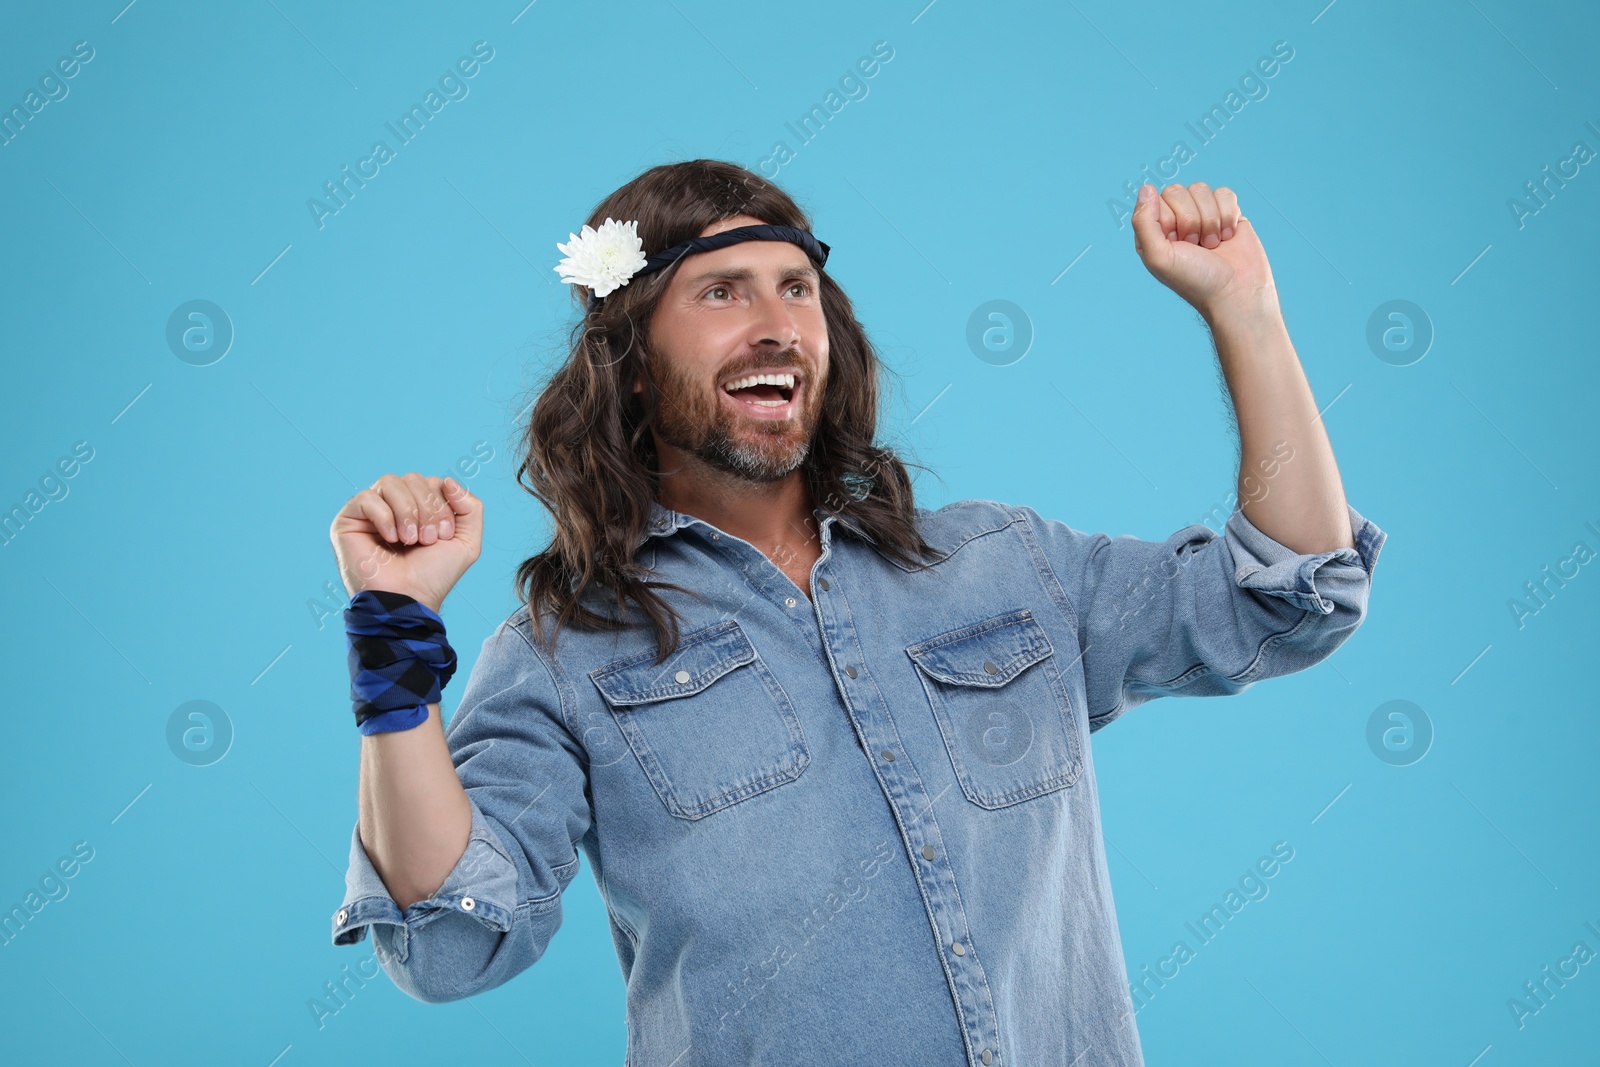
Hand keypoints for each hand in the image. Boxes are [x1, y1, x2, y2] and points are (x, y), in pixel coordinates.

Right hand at [330, 473, 482, 612]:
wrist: (409, 599)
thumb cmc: (433, 575)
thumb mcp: (466, 542)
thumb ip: (471, 507)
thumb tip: (448, 481)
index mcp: (419, 508)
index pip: (432, 482)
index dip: (442, 504)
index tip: (443, 535)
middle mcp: (394, 506)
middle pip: (413, 479)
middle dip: (427, 509)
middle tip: (426, 540)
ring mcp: (370, 512)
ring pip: (390, 482)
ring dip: (407, 512)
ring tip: (409, 540)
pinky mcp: (348, 520)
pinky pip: (366, 497)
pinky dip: (384, 517)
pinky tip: (390, 539)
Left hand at [1130, 181, 1276, 320]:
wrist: (1236, 292)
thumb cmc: (1195, 280)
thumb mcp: (1158, 257)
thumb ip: (1143, 222)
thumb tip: (1146, 187)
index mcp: (1154, 230)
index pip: (1155, 199)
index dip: (1170, 219)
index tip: (1178, 243)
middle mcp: (1175, 220)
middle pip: (1178, 191)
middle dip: (1191, 220)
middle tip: (1196, 246)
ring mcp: (1201, 215)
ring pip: (1201, 189)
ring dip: (1210, 220)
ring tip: (1212, 245)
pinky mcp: (1227, 213)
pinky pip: (1225, 193)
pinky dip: (1228, 215)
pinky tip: (1228, 237)